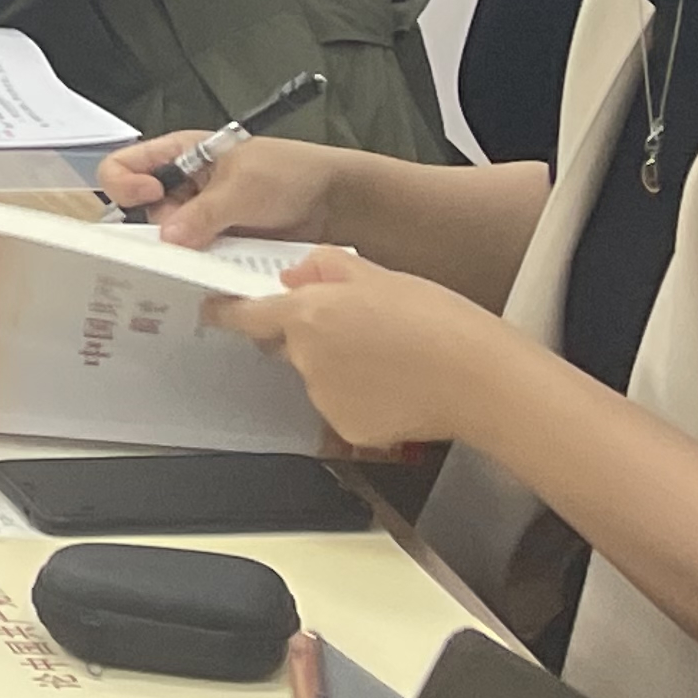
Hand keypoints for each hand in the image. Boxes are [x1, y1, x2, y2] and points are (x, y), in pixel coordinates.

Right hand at [93, 130, 338, 245]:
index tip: (150, 197)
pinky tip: (217, 271)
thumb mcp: (244, 186)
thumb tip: (168, 240)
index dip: (126, 183)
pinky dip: (202, 268)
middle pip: (142, 211)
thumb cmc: (291, 173)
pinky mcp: (218, 245)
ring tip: (210, 256)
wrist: (337, 203)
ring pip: (169, 241)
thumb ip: (204, 214)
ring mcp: (200, 219)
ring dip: (183, 253)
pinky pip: (196, 260)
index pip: (123, 166)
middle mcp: (183, 187)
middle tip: (184, 239)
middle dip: (158, 228)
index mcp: (179, 155)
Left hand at [206, 246, 534, 449]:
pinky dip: (357, 397)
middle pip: (285, 343)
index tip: (216, 310)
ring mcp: (325, 396)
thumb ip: (325, 269)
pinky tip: (394, 385)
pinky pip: (340, 406)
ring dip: (335, 365)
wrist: (482, 380)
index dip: (228, 311)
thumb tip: (294, 276)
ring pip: (315, 375)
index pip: (246, 315)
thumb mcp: (379, 275)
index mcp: (308, 313)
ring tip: (387, 357)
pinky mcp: (348, 427)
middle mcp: (307, 357)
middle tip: (353, 328)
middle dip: (304, 334)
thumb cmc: (439, 323)